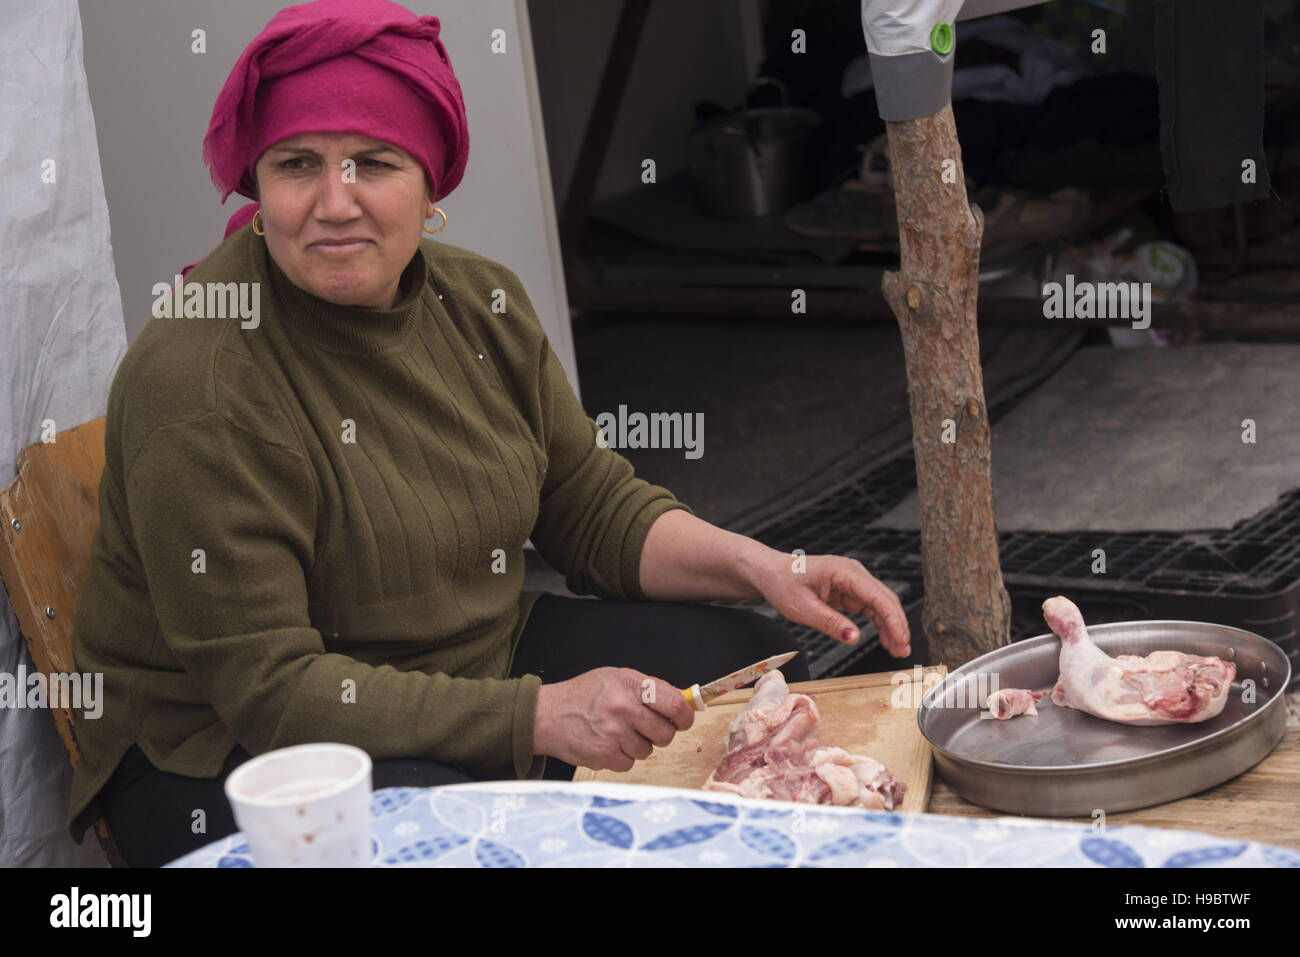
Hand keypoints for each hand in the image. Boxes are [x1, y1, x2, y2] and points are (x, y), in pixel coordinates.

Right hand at [532, 667, 695, 770]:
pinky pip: (629, 764)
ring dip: (637, 745)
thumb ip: (649, 689)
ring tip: (617, 732)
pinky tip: (606, 743)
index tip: (683, 720)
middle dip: (660, 733)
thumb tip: (682, 704)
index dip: (684, 716)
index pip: (675, 704)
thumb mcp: (616, 678)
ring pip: (648, 751)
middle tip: (644, 726)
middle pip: (666, 734)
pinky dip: (621, 757)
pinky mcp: (604, 756)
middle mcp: (623, 708)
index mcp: (630, 684)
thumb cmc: (584, 695)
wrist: (546, 714)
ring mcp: (613, 734)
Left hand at [752, 553, 910, 656]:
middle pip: (885, 599)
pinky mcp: (849, 589)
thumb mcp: (801, 608)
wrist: (770, 572)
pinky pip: (870, 607)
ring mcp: (852, 580)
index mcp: (843, 571)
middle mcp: (853, 572)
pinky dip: (879, 623)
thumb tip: (855, 637)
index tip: (901, 640)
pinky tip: (885, 639)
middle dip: (897, 625)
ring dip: (891, 626)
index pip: (877, 596)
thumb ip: (829, 623)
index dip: (893, 620)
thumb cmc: (782, 584)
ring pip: (880, 604)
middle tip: (903, 651)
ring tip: (897, 650)